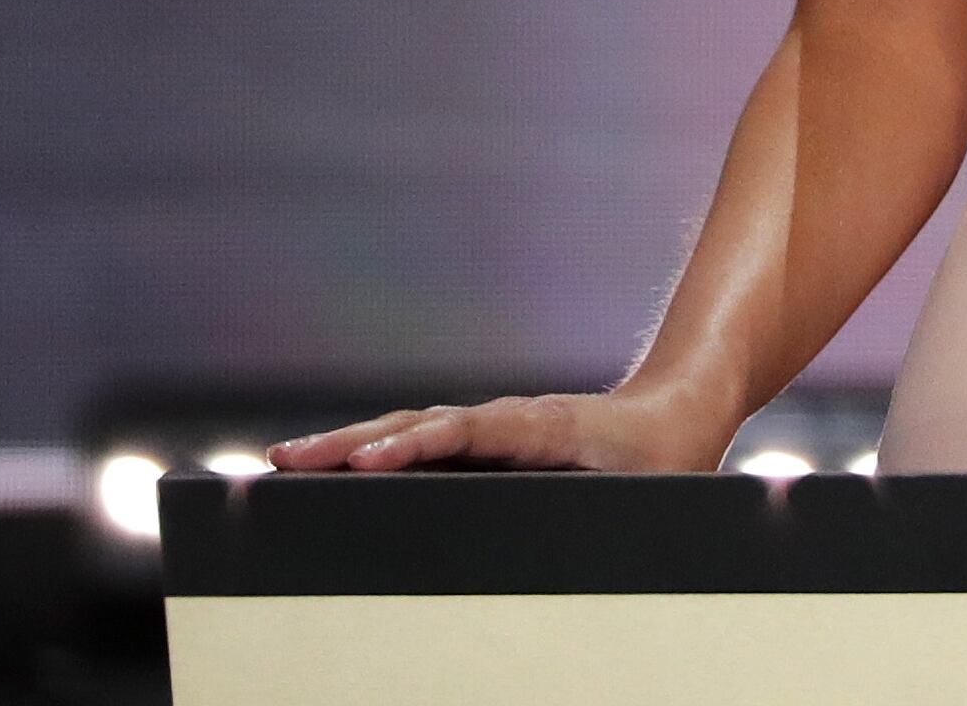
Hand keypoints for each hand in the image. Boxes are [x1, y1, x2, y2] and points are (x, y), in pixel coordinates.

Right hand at [264, 384, 730, 475]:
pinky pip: (422, 443)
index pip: (466, 432)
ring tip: (286, 461)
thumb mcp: (648, 493)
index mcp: (543, 427)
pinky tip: (331, 468)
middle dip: (351, 443)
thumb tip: (578, 554)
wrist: (679, 411)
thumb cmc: (666, 458)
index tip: (368, 461)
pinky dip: (375, 451)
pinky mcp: (486, 441)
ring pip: (410, 430)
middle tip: (287, 459)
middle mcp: (506, 421)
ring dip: (350, 445)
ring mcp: (491, 428)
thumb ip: (612, 517)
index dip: (414, 446)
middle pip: (418, 426)